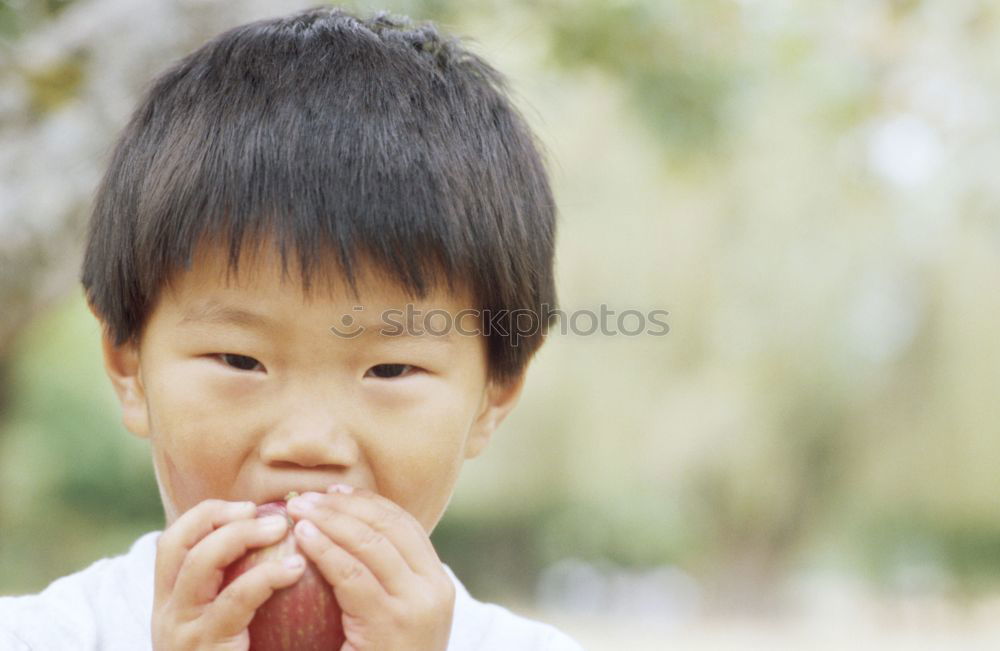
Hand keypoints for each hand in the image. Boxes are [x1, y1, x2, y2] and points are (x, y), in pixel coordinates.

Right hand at [151, 499, 306, 649]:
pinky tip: (296, 568)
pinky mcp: (204, 648)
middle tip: (272, 516)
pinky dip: (265, 577)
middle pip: (178, 542)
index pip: (175, 540)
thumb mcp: (229, 626)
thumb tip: (287, 544)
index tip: (249, 506)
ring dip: (241, 535)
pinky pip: (233, 602)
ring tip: (282, 528)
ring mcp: (181, 631)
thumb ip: (240, 588)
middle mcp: (168, 612)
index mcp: (172, 601)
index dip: (208, 514)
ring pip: (199, 563)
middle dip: (223, 517)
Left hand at [286, 487, 455, 650]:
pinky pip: (351, 575)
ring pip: (371, 544)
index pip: (404, 526)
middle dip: (346, 505)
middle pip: (389, 527)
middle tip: (307, 496)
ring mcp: (415, 606)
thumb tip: (342, 536)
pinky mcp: (390, 624)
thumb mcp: (393, 620)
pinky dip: (326, 549)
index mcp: (437, 584)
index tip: (336, 492)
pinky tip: (303, 536)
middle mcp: (434, 589)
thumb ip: (379, 582)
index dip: (369, 503)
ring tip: (298, 510)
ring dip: (331, 519)